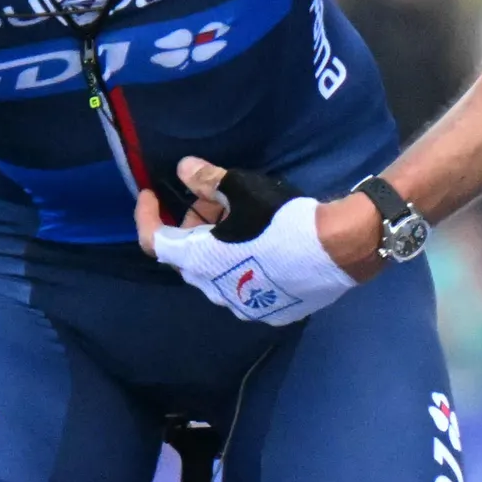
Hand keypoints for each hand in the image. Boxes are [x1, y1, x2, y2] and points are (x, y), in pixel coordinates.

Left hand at [138, 157, 362, 324]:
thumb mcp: (241, 189)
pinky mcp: (266, 312)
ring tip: (240, 221)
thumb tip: (183, 169)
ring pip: (215, 273)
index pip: (153, 240)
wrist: (335, 251)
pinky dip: (242, 265)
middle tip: (212, 199)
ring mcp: (240, 306)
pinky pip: (243, 287)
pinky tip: (263, 248)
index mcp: (198, 260)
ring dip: (217, 247)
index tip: (151, 195)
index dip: (147, 215)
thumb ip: (207, 180)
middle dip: (192, 226)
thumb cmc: (281, 219)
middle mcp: (212, 289)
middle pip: (187, 255)